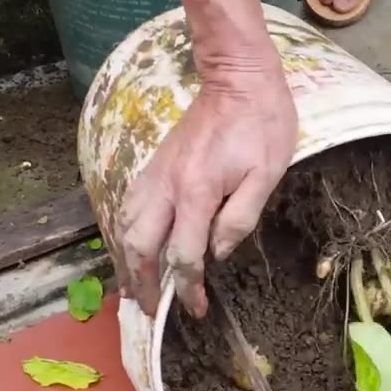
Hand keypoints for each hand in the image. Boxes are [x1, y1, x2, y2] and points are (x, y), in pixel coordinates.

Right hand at [115, 63, 296, 317]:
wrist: (237, 79)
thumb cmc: (262, 125)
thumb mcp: (266, 174)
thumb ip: (240, 218)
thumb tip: (218, 253)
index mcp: (197, 191)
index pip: (184, 254)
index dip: (188, 288)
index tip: (197, 308)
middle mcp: (167, 185)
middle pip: (139, 245)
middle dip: (141, 283)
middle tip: (150, 310)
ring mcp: (155, 173)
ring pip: (125, 226)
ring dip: (126, 262)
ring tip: (134, 288)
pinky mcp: (154, 166)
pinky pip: (128, 207)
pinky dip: (124, 235)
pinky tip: (131, 248)